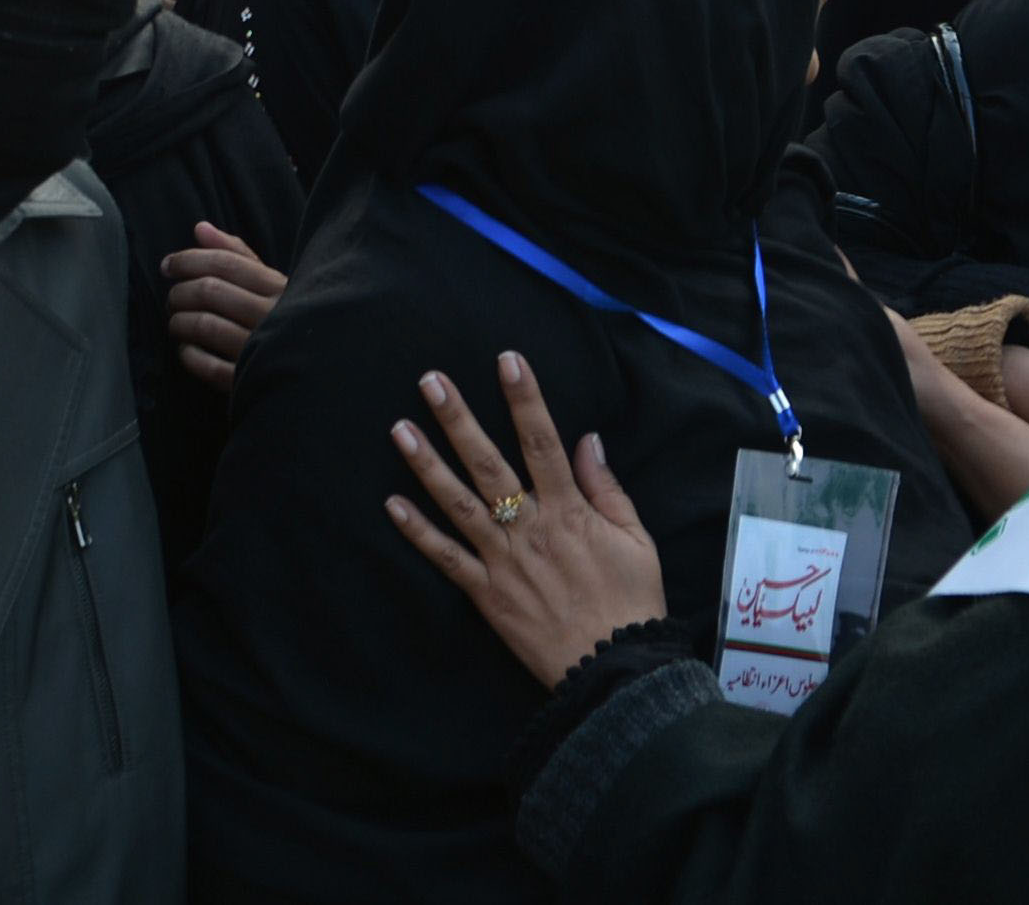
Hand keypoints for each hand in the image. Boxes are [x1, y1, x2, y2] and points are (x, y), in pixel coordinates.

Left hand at [163, 223, 283, 390]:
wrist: (321, 376)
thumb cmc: (288, 321)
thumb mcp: (273, 285)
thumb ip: (237, 255)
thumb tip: (200, 228)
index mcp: (280, 289)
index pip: (225, 264)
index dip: (188, 260)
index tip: (167, 266)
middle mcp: (274, 317)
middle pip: (210, 291)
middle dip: (179, 293)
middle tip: (171, 300)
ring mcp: (264, 351)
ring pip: (205, 325)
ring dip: (179, 322)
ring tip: (176, 324)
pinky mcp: (253, 382)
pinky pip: (209, 367)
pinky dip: (189, 356)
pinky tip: (187, 350)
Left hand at [382, 353, 665, 689]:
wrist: (619, 669)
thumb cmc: (633, 603)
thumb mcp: (636, 540)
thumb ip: (607, 488)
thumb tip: (588, 438)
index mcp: (570, 512)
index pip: (543, 442)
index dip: (525, 399)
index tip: (507, 359)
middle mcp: (531, 529)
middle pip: (489, 464)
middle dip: (458, 419)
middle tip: (430, 381)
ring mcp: (504, 560)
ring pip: (458, 504)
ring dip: (426, 465)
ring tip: (399, 428)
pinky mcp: (487, 594)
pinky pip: (447, 559)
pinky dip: (418, 533)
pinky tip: (392, 504)